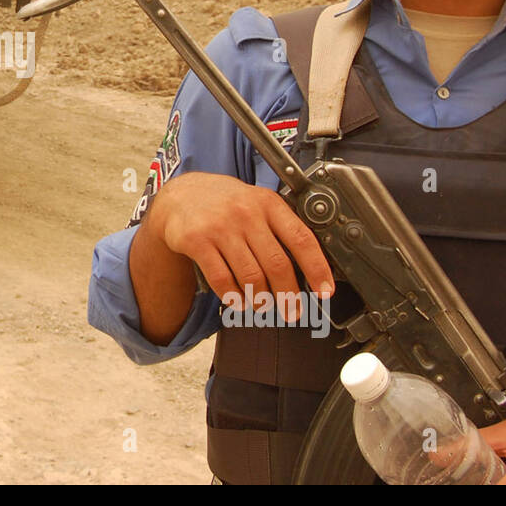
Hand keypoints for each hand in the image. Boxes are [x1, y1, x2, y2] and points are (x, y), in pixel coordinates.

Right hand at [158, 172, 332, 307]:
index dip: (317, 269)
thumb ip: (279, 226)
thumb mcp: (256, 201)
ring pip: (251, 276)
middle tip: (292, 311)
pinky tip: (238, 300)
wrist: (180, 194)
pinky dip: (234, 297)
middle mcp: (246, 213)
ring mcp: (220, 227)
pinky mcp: (197, 241)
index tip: (324, 291)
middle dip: (289, 295)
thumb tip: (308, 267)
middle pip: (277, 264)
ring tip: (261, 305)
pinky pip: (222, 279)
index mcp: (268, 203)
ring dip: (260, 299)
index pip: (301, 239)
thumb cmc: (224, 202)